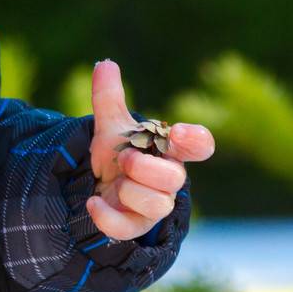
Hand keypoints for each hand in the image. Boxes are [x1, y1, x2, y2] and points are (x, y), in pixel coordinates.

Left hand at [87, 59, 214, 239]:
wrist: (97, 185)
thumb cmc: (117, 154)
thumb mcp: (112, 126)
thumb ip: (109, 97)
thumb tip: (105, 63)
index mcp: (169, 150)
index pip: (200, 145)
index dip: (195, 140)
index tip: (178, 132)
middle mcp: (169, 179)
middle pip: (175, 178)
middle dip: (145, 166)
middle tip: (124, 159)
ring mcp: (156, 205)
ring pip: (158, 204)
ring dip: (129, 190)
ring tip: (114, 181)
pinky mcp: (136, 225)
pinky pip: (129, 228)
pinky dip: (107, 216)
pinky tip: (92, 202)